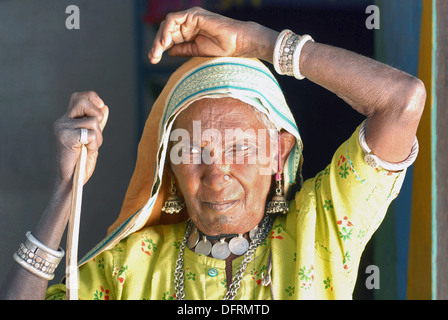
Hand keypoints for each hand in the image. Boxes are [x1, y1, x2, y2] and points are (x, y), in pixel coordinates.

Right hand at [53, 91, 108, 184]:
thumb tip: (104, 107)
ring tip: (90, 147)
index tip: (101, 105)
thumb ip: (97, 123)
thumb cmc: (81, 160)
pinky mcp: (65, 137)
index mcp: (67, 120)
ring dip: (98, 136)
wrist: (71, 179)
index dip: (92, 97)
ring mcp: (62, 129)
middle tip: (96, 132)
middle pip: (84, 102)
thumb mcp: (92, 138)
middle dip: (97, 116)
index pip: (79, 97)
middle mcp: (62, 121)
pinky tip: (87, 151)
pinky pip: (91, 134)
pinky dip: (95, 144)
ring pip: (92, 121)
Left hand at [148, 7, 277, 63]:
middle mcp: (188, 23)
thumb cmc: (222, 48)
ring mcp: (190, 17)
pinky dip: (166, 30)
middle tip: (152, 57)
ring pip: (167, 24)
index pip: (169, 37)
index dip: (159, 47)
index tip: (153, 60)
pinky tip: (164, 43)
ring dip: (159, 38)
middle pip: (166, 31)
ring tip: (157, 51)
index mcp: (189, 31)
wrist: (237, 43)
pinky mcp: (193, 14)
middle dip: (156, 44)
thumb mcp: (196, 51)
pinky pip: (173, 19)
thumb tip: (168, 51)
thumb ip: (182, 49)